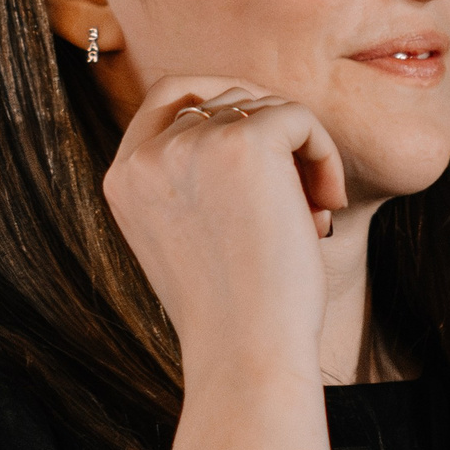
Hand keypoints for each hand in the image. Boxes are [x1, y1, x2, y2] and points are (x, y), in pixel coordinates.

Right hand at [101, 77, 346, 381]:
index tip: (271, 144)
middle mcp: (148, 154)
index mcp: (123, 177)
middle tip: (299, 202)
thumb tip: (255, 117)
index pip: (170, 94)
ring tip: (311, 216)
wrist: (246, 354)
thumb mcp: (187, 238)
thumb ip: (194, 179)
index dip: (225, 103)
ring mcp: (192, 144)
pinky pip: (300, 119)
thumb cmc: (232, 312)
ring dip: (302, 155)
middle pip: (227, 98)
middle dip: (273, 141)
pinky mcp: (244, 143)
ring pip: (267, 108)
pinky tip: (326, 210)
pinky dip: (326, 157)